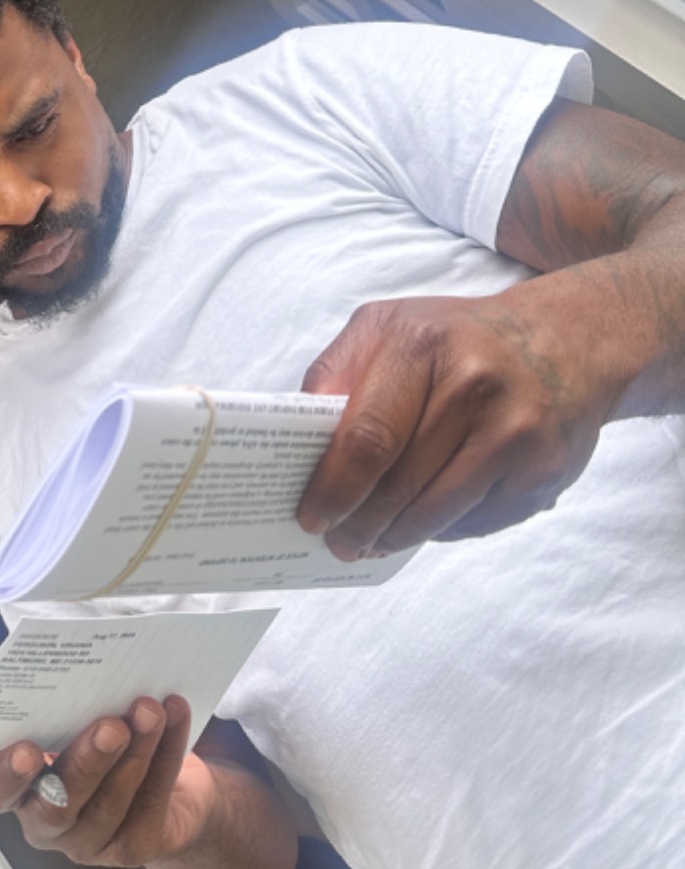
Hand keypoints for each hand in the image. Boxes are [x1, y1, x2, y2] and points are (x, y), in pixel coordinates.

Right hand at [0, 696, 213, 867]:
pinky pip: (153, 798)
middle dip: (87, 762)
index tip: (28, 749)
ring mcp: (93, 841)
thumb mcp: (77, 723)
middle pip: (58, 805)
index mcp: (20, 789)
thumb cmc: (105, 741)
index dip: (6, 776)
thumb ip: (69, 710)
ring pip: (111, 803)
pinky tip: (174, 714)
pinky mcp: (137, 846)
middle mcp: (48, 822)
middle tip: (112, 726)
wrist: (170, 787)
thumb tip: (83, 669)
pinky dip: (167, 751)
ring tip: (149, 711)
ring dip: (135, 751)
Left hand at [296, 281, 614, 557]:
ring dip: (394, 537)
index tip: (311, 517)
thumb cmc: (459, 339)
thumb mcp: (389, 326)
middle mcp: (474, 387)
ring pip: (435, 514)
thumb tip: (299, 433)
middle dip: (358, 524)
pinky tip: (427, 520)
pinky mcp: (544, 471)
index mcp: (422, 345)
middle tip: (337, 542)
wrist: (568, 341)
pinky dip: (442, 530)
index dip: (334, 487)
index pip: (366, 437)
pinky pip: (475, 522)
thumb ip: (337, 372)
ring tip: (370, 542)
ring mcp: (515, 432)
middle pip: (398, 485)